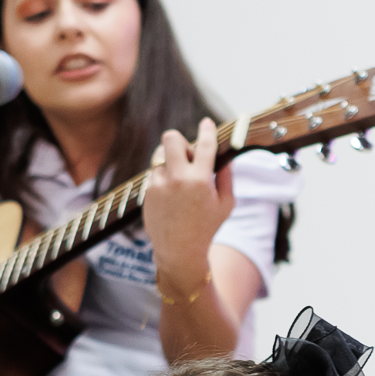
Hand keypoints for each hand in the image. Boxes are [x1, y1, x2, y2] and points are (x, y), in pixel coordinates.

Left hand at [143, 118, 233, 295]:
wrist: (179, 252)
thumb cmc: (206, 228)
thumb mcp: (225, 205)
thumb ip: (226, 178)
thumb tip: (224, 156)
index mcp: (200, 180)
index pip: (204, 144)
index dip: (206, 130)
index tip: (206, 123)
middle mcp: (178, 179)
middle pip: (171, 137)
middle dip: (179, 141)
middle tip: (187, 156)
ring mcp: (160, 185)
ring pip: (160, 155)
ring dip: (170, 161)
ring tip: (179, 179)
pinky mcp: (148, 192)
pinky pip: (154, 173)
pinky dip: (163, 178)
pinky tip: (171, 195)